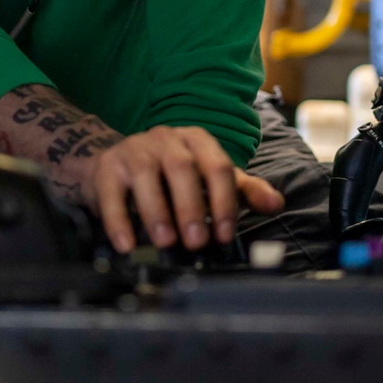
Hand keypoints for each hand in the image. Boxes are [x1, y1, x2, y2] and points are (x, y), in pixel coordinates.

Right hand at [79, 123, 283, 254]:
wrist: (115, 165)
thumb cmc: (170, 176)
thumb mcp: (209, 179)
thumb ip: (243, 191)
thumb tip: (276, 204)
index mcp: (196, 140)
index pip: (217, 165)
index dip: (224, 201)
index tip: (225, 234)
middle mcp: (166, 139)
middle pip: (181, 167)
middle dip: (191, 207)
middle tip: (197, 242)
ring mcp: (134, 149)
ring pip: (145, 175)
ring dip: (157, 212)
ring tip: (166, 242)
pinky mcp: (106, 167)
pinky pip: (111, 193)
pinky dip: (119, 220)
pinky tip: (127, 244)